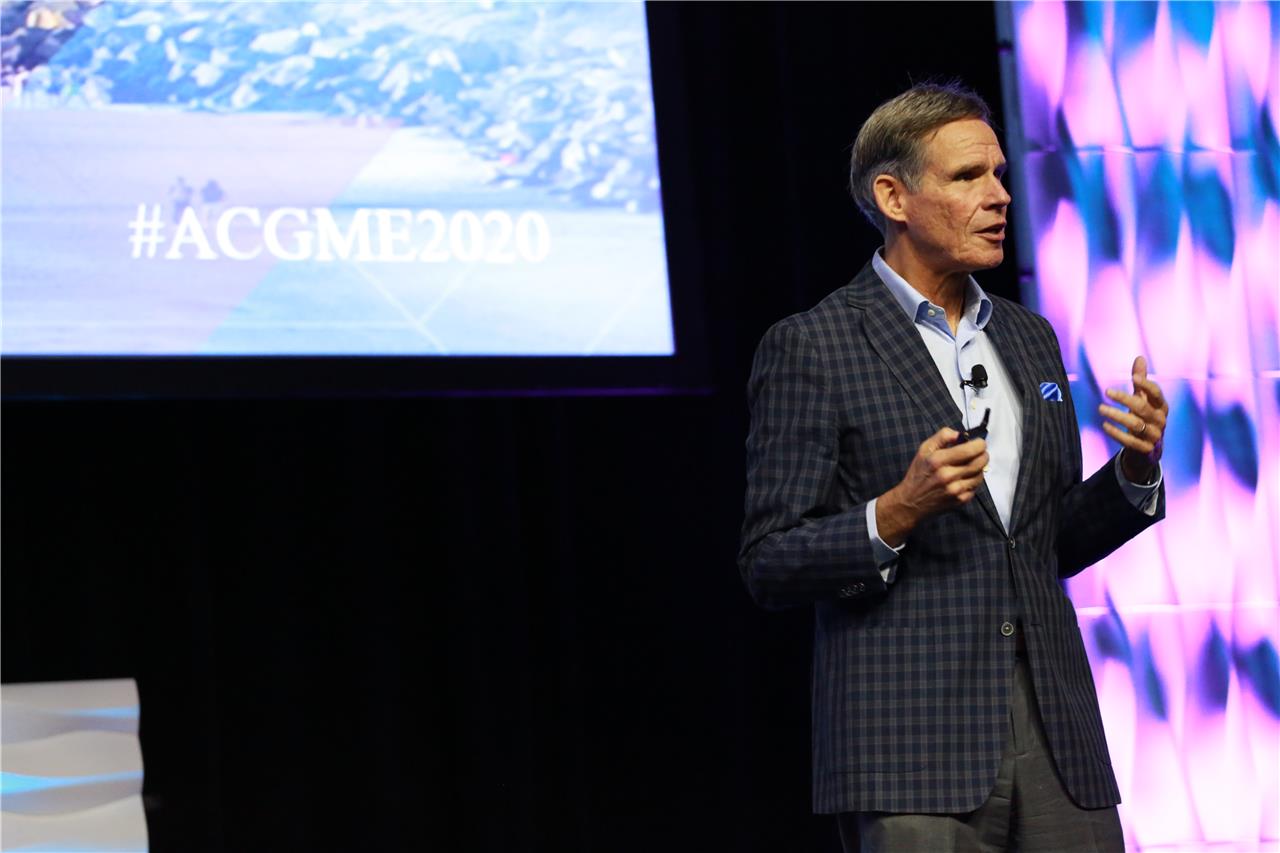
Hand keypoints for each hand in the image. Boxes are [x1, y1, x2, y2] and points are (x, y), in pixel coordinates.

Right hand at [876, 426, 988, 545]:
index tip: (979, 443)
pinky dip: (973, 481)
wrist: (911, 502)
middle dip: (983, 454)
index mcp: (938, 460)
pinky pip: (976, 487)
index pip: (970, 449)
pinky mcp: (960, 500)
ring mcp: (955, 489)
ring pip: (980, 474)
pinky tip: (964, 478)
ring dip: (979, 468)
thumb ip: (942, 436)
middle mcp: (947, 475)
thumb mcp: (924, 449)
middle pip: (980, 461)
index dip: (979, 444)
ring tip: (969, 465)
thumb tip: (960, 434)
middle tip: (979, 453)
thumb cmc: (918, 474)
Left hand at [1098, 356, 1167, 483]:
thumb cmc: (1144, 418)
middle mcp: (1160, 420)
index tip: (1133, 377)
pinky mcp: (1146, 449)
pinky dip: (1117, 434)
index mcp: (1161, 406)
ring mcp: (1154, 435)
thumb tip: (1139, 357)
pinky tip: (1104, 425)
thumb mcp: (1144, 399)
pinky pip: (1130, 442)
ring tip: (1101, 408)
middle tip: (1107, 392)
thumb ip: (1141, 381)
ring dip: (1117, 416)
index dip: (1147, 385)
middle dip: (1124, 399)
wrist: (1149, 449)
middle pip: (1143, 407)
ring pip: (1135, 425)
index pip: (1156, 393)